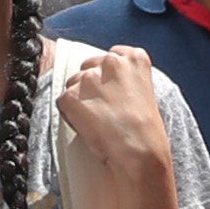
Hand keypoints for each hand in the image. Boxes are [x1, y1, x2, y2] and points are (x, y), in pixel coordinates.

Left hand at [57, 45, 172, 184]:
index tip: (115, 93)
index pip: (111, 56)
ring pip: (73, 84)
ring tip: (98, 121)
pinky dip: (70, 115)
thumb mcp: (145, 92)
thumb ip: (125, 78)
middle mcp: (110, 61)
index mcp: (134, 57)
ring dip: (79, 100)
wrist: (139, 152)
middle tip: (104, 110)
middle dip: (91, 85)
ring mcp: (89, 78)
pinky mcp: (71, 96)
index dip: (108, 76)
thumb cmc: (147, 130)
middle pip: (88, 67)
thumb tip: (104, 83)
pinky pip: (63, 102)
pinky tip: (87, 127)